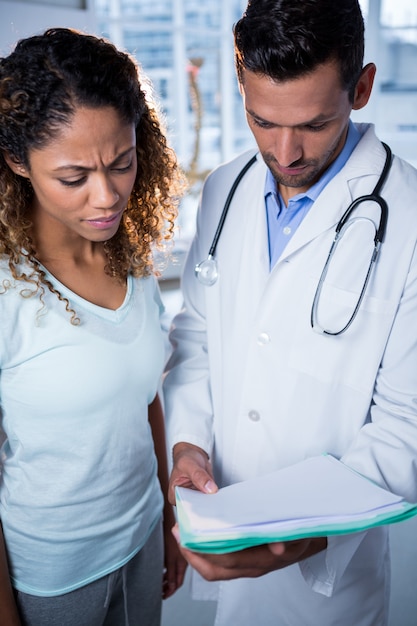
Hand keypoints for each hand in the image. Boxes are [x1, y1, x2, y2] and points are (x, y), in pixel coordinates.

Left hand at [162, 518, 187, 598]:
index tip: (163, 596)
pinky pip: (170, 565)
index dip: (171, 591)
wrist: (168, 524)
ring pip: (172, 572)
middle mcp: (181, 562)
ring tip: (157, 583)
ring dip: (166, 579)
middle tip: (159, 592)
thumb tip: (171, 587)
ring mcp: (178, 557)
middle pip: (175, 578)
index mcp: (182, 565)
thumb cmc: (170, 539)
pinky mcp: (174, 552)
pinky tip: (159, 570)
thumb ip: (171, 574)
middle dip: (168, 586)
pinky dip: (165, 571)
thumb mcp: (170, 559)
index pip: (178, 583)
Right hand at [168, 442, 217, 504]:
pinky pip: (211, 498)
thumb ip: (199, 476)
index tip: (206, 507)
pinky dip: (215, 497)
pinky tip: (220, 495)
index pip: (185, 507)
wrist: (193, 454)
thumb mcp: (189, 464)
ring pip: (204, 505)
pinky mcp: (204, 494)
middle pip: (195, 508)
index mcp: (174, 495)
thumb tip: (210, 488)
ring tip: (219, 500)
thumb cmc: (185, 458)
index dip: (195, 509)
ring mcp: (195, 497)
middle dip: (206, 507)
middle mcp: (184, 499)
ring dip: (212, 502)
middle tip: (215, 504)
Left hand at [171, 525, 326, 581]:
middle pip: (214, 570)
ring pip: (214, 570)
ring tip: (182, 534)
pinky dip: (205, 553)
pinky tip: (198, 537)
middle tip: (178, 532)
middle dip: (192, 553)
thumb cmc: (300, 533)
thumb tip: (277, 546)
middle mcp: (251, 568)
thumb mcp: (298, 534)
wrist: (308, 540)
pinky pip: (220, 564)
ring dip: (195, 554)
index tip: (189, 535)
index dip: (205, 551)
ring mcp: (247, 567)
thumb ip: (287, 539)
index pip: (227, 561)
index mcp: (262, 561)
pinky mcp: (244, 562)